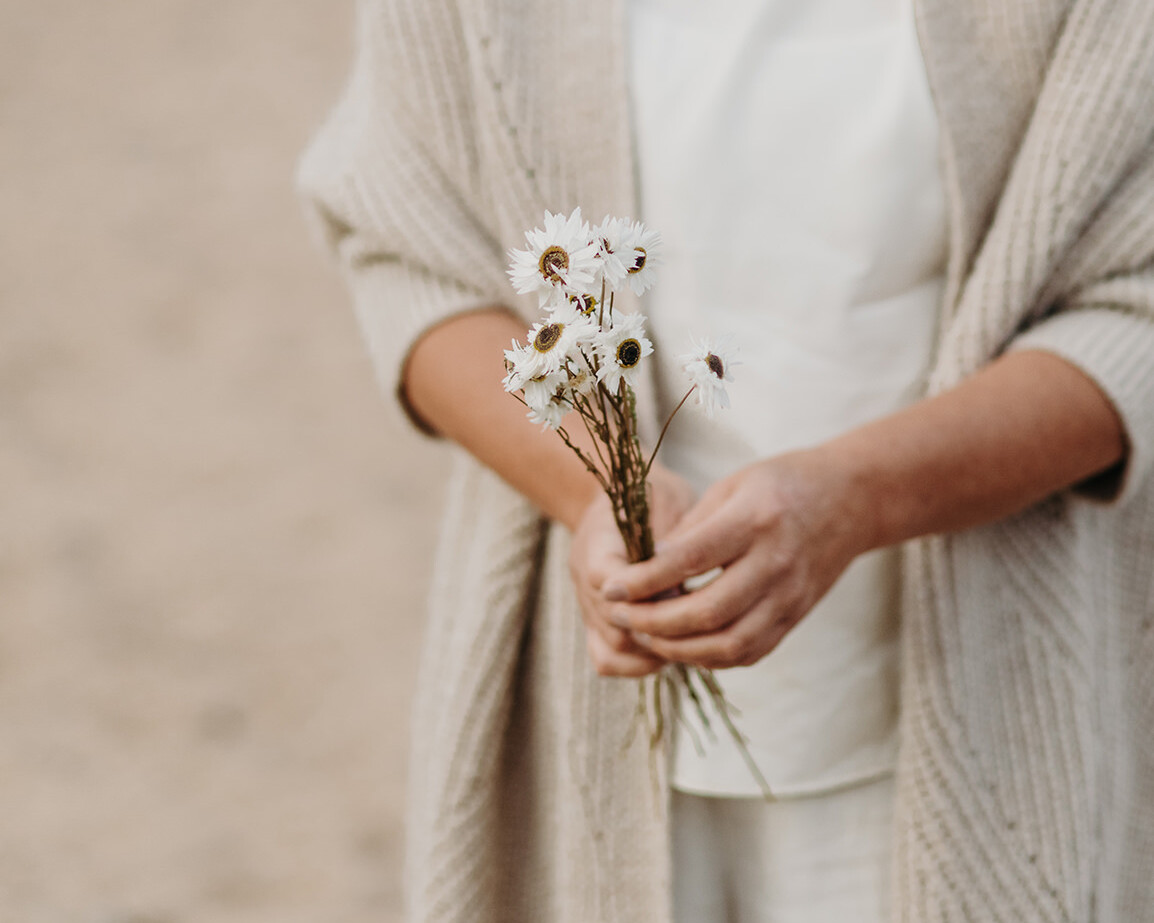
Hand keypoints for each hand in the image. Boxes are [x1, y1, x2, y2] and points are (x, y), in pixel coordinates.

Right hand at [569, 466, 695, 676]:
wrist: (623, 499)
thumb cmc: (654, 497)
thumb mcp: (668, 501)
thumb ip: (671, 542)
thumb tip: (679, 590)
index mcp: (595, 541)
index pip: (604, 576)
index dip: (642, 591)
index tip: (681, 587)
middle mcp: (583, 581)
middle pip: (613, 625)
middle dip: (658, 628)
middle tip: (697, 621)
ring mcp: (587, 607)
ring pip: (612, 651)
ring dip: (654, 651)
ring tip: (690, 638)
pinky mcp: (597, 625)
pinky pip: (607, 660)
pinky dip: (639, 663)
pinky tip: (671, 648)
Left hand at [601, 450, 868, 669]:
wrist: (853, 499)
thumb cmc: (782, 483)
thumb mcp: (732, 485)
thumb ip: (691, 527)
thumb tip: (646, 567)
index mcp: (755, 521)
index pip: (688, 560)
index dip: (642, 580)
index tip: (609, 588)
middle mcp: (776, 564)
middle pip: (707, 612)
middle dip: (654, 622)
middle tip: (620, 616)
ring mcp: (790, 597)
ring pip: (728, 645)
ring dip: (678, 649)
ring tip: (645, 635)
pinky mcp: (795, 618)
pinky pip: (748, 653)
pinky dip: (708, 657)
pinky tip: (680, 645)